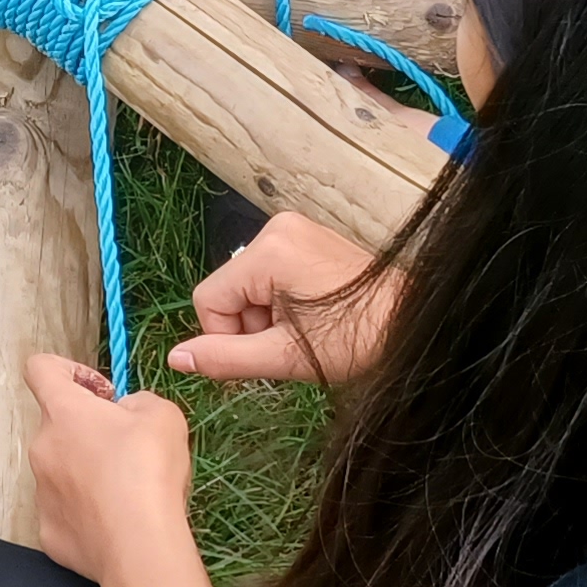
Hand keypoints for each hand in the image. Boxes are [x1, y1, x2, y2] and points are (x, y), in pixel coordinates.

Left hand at [22, 354, 194, 586]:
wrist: (139, 546)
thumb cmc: (148, 471)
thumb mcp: (162, 414)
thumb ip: (138, 401)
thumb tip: (126, 411)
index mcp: (63, 412)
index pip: (40, 368)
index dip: (69, 370)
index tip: (101, 393)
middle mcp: (41, 448)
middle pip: (58, 426)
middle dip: (89, 430)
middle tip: (129, 450)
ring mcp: (41, 493)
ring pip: (61, 470)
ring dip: (87, 471)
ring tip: (126, 491)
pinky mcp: (48, 532)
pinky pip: (66, 511)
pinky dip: (85, 512)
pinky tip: (114, 521)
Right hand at [172, 213, 401, 388]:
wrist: (411, 321)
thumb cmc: (355, 340)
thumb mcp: (285, 356)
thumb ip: (225, 357)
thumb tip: (175, 358)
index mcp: (267, 250)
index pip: (208, 300)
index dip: (227, 336)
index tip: (266, 354)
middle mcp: (275, 228)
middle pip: (229, 291)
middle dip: (251, 326)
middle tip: (291, 346)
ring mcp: (293, 229)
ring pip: (249, 286)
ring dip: (266, 318)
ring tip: (306, 334)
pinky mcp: (308, 238)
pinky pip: (270, 275)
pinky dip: (281, 304)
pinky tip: (311, 319)